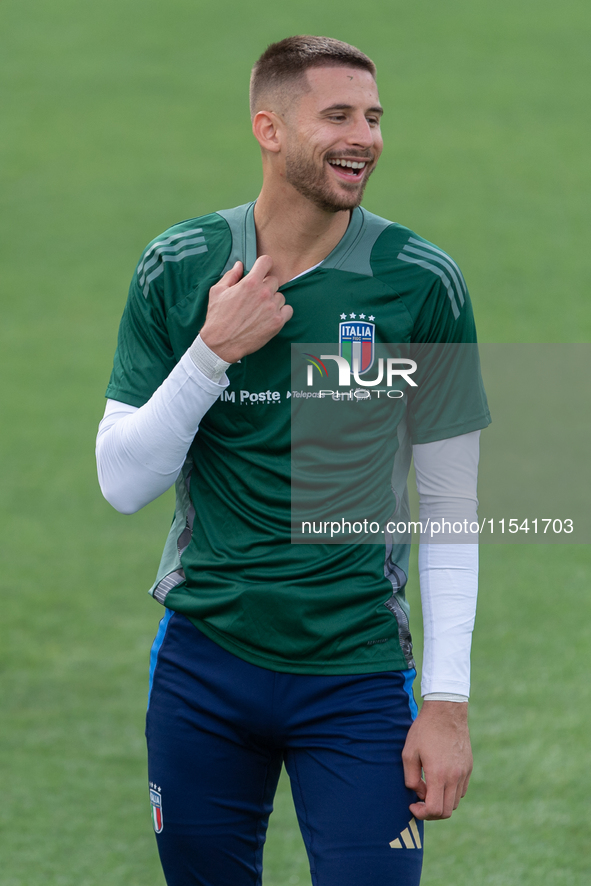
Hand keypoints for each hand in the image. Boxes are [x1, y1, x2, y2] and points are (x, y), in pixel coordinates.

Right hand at [200, 256, 292, 362]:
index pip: (267, 261)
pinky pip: (288, 310)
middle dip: (265, 286)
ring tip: (260, 310)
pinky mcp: (277, 322)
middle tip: (256, 297)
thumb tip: (240, 265)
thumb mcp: (217, 291)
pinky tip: (270, 316)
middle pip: (274, 281)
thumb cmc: (217, 317)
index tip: (262, 270)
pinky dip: (281, 312)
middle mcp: (264, 293)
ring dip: (273, 301)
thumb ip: (231, 276)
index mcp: (250, 283)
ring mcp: (272, 308)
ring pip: (280, 296)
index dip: (264, 264)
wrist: (221, 343)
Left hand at [402, 700, 472, 819]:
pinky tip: (440, 780)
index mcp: (438, 774)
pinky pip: (461, 790)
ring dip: (441, 802)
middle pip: (446, 811)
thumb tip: (419, 794)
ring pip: (455, 802)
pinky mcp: (469, 767)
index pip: (434, 810)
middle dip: (431, 812)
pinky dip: (450, 793)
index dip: (421, 814)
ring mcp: (464, 773)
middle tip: (419, 802)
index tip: (413, 805)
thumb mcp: (408, 753)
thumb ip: (411, 779)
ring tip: (429, 789)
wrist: (446, 711)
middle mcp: (454, 777)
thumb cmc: (424, 730)